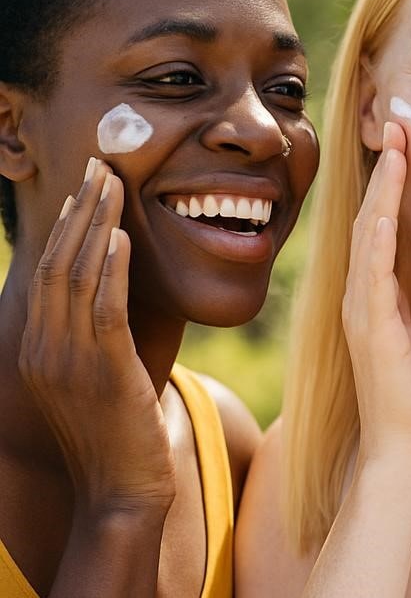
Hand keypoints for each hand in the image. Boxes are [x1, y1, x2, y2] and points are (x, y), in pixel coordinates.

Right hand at [19, 157, 175, 517]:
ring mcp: (69, 361)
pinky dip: (109, 268)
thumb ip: (91, 341)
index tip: (85, 188)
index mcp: (38, 350)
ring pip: (75, 276)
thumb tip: (109, 301)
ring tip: (111, 183)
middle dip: (78, 211)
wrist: (120, 494)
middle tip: (98, 167)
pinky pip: (102, 309)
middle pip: (55, 263)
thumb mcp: (93, 382)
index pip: (47, 273)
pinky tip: (120, 236)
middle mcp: (44, 350)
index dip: (66, 226)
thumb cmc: (114, 437)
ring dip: (94, 224)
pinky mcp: (103, 371)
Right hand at [342, 122, 410, 472]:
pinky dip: (377, 246)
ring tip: (393, 152)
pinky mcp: (376, 333)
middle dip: (383, 172)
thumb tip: (408, 263)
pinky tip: (383, 216)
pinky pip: (375, 281)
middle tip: (395, 125)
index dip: (387, 183)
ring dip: (381, 194)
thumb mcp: (409, 329)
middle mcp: (360, 295)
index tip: (401, 142)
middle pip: (368, 220)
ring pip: (369, 240)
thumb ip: (402, 295)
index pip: (376, 225)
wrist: (401, 445)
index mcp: (371, 292)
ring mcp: (364, 313)